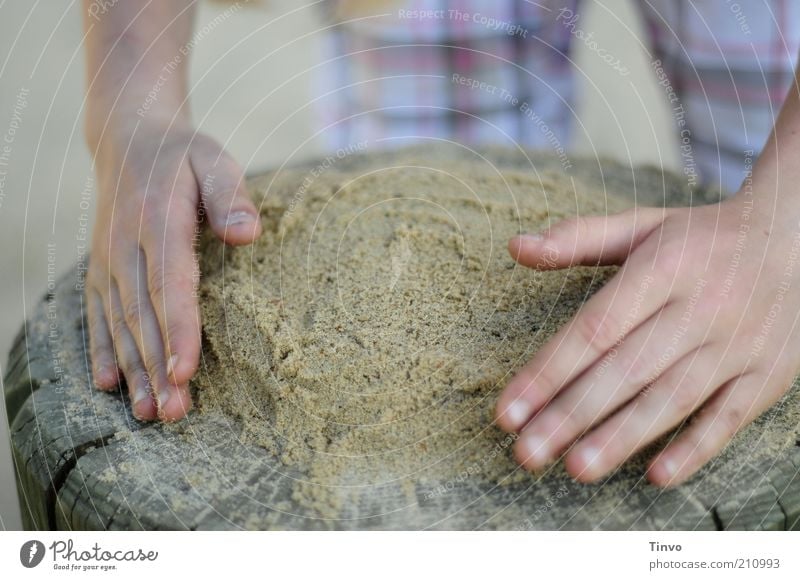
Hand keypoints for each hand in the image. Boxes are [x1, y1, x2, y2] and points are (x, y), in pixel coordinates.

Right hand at [86, 118, 261, 420]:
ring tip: (149, 413)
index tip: (186, 372)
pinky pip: (98, 314)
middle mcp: (124, 245)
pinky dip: (102, 350)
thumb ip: (230, 195)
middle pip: (142, 315)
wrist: (129, 138)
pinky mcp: (100, 268)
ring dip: (133, 370)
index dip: (178, 330)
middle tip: (174, 413)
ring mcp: (108, 259)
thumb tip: (248, 234)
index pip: (169, 284)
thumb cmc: (184, 155)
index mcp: (156, 220)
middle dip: (157, 368)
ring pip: (119, 323)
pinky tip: (108, 384)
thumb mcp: (214, 160)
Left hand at [495, 194, 799, 485]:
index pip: (595, 327)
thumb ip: (578, 237)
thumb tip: (516, 248)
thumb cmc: (702, 240)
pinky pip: (730, 417)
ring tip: (576, 468)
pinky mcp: (768, 373)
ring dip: (623, 436)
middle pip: (627, 369)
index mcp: (662, 268)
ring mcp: (738, 344)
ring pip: (673, 398)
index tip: (507, 410)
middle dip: (572, 415)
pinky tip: (656, 476)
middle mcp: (700, 307)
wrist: (798, 238)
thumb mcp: (643, 226)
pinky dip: (696, 448)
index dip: (548, 371)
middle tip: (527, 453)